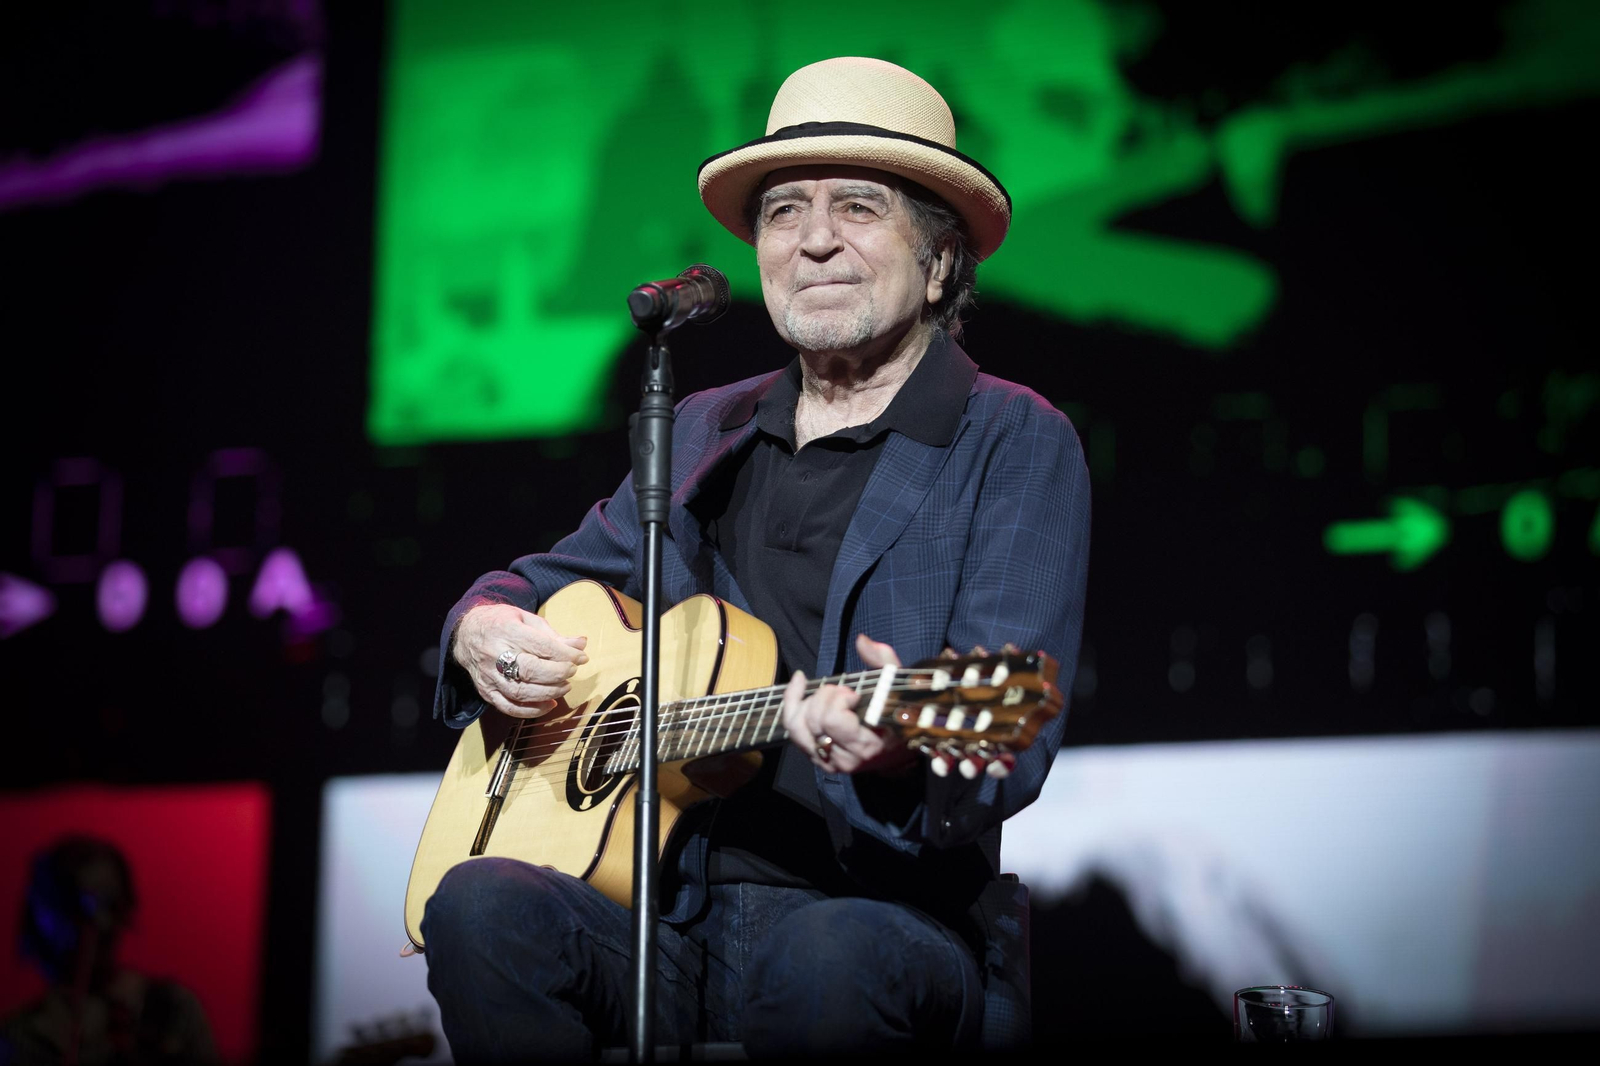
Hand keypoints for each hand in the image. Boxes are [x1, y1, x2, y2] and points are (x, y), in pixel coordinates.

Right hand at [452, 603, 587, 717]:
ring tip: (565, 687)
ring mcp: (489, 676)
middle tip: (572, 671)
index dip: (565, 654)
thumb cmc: (501, 623)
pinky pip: (509, 707)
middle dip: (558, 673)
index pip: (541, 646)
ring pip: (520, 692)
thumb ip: (553, 635)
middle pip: (530, 670)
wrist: (466, 634)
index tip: (581, 657)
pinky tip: (549, 704)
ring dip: (548, 692)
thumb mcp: (527, 620)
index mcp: (506, 630)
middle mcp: (494, 654)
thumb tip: (581, 644)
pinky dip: (531, 711)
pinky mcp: (486, 692)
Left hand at [782, 633, 912, 774]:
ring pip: (796, 726)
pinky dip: (792, 702)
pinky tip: (800, 683)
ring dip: (808, 702)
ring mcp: (826, 761)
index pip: (832, 720)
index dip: (839, 700)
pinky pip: (791, 729)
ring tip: (827, 694)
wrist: (896, 748)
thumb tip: (861, 641)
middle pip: (813, 719)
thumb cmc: (898, 715)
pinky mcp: (814, 757)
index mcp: (866, 745)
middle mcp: (844, 759)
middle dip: (825, 696)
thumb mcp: (898, 686)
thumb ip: (883, 661)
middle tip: (844, 692)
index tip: (854, 695)